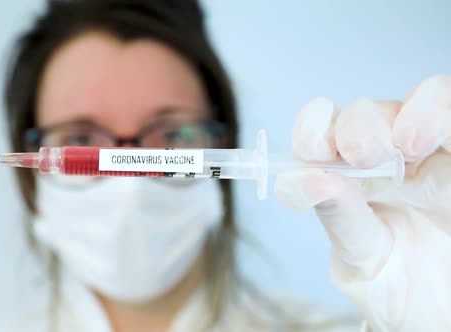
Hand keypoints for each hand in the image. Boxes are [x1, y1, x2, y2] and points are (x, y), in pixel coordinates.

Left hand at [275, 75, 450, 330]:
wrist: (441, 312)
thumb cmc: (398, 287)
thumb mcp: (362, 262)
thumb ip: (338, 221)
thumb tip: (303, 180)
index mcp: (346, 179)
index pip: (320, 133)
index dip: (311, 128)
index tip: (312, 148)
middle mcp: (387, 158)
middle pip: (366, 113)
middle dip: (357, 125)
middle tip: (361, 155)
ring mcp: (433, 153)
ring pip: (424, 100)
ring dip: (414, 111)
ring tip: (410, 144)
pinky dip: (445, 116)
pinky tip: (431, 142)